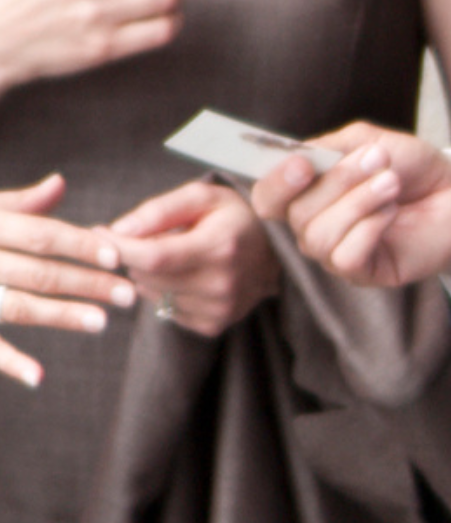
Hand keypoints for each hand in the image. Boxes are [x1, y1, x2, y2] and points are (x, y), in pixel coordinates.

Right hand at [0, 173, 137, 386]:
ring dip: (58, 315)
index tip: (117, 256)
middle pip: (36, 271)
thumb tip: (60, 184)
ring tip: (99, 323)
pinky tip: (38, 377)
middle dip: (85, 283)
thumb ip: (16, 204)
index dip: (79, 244)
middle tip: (127, 295)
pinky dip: (10, 362)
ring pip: (15, 305)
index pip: (40, 233)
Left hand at [103, 179, 273, 336]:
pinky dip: (164, 292)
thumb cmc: (235, 217)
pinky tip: (184, 277)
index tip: (100, 232)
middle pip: (146, 276)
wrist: (278, 251)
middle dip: (134, 255)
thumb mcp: (202, 197)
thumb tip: (117, 230)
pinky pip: (165, 309)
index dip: (117, 246)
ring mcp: (219, 308)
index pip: (152, 257)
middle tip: (150, 238)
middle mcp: (221, 284)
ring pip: (151, 293)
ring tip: (174, 256)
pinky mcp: (214, 324)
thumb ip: (157, 210)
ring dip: (149, 274)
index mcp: (219, 247)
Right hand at [263, 123, 450, 289]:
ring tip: (391, 183)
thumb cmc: (410, 168)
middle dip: (338, 182)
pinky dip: (368, 229)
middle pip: (296, 214)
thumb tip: (301, 157)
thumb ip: (330, 147)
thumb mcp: (368, 142)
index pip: (267, 199)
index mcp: (306, 194)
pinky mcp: (365, 273)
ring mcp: (337, 253)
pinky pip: (345, 258)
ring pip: (319, 236)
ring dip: (358, 203)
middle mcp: (313, 227)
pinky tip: (391, 212)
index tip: (304, 163)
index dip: (277, 182)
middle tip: (378, 160)